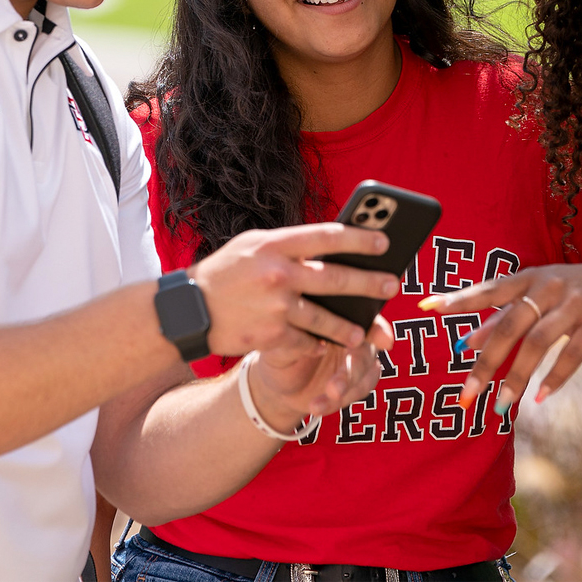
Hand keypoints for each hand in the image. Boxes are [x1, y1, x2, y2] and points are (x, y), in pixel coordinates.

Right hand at [189, 223, 398, 356]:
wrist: (189, 311)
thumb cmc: (226, 272)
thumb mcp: (253, 246)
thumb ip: (290, 245)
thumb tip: (333, 244)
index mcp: (275, 244)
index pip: (327, 236)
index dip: (360, 238)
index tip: (385, 242)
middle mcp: (278, 273)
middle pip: (336, 278)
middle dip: (370, 283)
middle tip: (392, 285)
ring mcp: (276, 307)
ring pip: (326, 318)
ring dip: (349, 326)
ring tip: (364, 331)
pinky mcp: (271, 336)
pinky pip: (305, 341)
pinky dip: (316, 343)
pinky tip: (326, 345)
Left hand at [250, 315, 393, 428]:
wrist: (278, 383)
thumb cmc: (279, 350)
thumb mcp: (279, 345)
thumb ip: (296, 341)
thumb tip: (314, 342)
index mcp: (339, 315)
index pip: (364, 317)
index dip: (379, 329)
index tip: (385, 341)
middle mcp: (355, 335)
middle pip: (366, 350)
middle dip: (353, 369)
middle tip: (336, 387)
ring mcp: (358, 360)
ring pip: (365, 374)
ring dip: (346, 389)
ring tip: (325, 398)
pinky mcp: (356, 383)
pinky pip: (358, 392)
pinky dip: (338, 402)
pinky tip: (318, 406)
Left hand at [421, 262, 581, 412]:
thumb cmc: (579, 291)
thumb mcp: (541, 295)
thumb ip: (505, 316)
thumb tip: (466, 341)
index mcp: (529, 277)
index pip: (488, 289)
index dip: (459, 299)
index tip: (428, 307)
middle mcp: (549, 286)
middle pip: (509, 325)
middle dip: (484, 362)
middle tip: (465, 394)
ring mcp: (575, 303)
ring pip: (538, 343)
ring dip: (516, 377)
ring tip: (500, 405)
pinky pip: (573, 353)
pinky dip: (555, 377)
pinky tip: (540, 397)